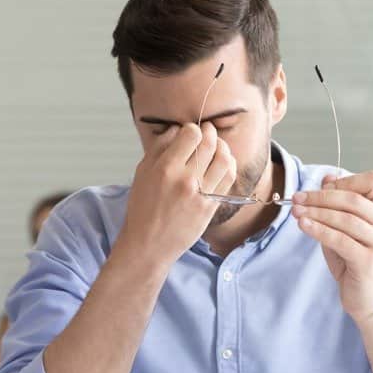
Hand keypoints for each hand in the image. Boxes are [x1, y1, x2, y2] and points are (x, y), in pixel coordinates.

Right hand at [119, 122, 236, 266]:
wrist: (149, 243)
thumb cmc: (143, 208)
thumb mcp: (142, 172)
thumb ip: (159, 147)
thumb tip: (177, 130)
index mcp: (166, 168)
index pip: (191, 134)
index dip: (192, 128)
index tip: (190, 132)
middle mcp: (186, 179)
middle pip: (210, 143)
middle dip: (210, 132)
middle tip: (208, 131)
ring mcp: (201, 194)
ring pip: (224, 159)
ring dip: (223, 147)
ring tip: (217, 146)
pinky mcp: (211, 206)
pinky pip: (229, 178)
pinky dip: (229, 165)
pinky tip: (223, 163)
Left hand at [291, 171, 372, 323]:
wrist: (367, 300)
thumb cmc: (353, 263)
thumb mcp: (343, 230)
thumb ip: (337, 206)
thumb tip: (328, 178)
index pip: (372, 181)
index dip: (345, 180)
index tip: (321, 188)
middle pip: (352, 199)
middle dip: (320, 197)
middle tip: (297, 198)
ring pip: (345, 218)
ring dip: (316, 212)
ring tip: (295, 211)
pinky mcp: (368, 260)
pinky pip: (340, 239)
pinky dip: (319, 230)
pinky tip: (303, 225)